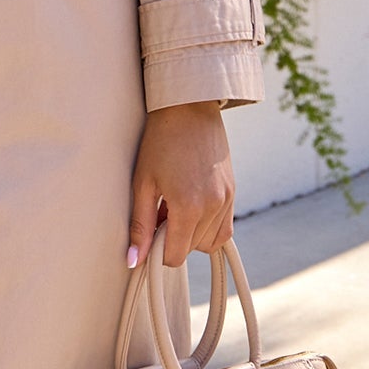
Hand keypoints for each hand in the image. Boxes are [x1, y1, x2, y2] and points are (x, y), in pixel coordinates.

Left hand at [127, 101, 234, 269]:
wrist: (190, 107)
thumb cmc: (161, 142)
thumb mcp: (143, 185)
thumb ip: (140, 226)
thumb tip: (135, 260)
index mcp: (189, 207)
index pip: (174, 256)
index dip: (157, 252)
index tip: (149, 234)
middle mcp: (213, 206)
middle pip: (190, 250)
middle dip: (172, 240)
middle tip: (160, 213)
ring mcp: (227, 199)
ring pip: (208, 243)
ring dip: (190, 234)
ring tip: (176, 207)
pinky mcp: (233, 192)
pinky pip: (223, 229)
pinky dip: (207, 228)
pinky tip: (193, 208)